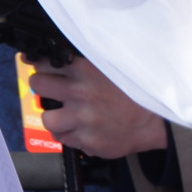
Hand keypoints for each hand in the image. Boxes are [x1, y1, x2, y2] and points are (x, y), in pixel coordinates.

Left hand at [29, 53, 167, 157]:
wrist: (153, 121)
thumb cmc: (132, 92)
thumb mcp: (111, 65)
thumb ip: (87, 58)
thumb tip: (63, 49)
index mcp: (85, 70)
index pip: (45, 62)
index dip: (39, 64)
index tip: (39, 66)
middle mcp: (80, 93)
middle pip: (38, 85)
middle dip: (41, 85)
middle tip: (48, 87)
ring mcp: (82, 120)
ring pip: (47, 119)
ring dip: (52, 116)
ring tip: (62, 114)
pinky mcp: (87, 142)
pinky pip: (64, 140)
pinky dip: (67, 134)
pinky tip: (77, 129)